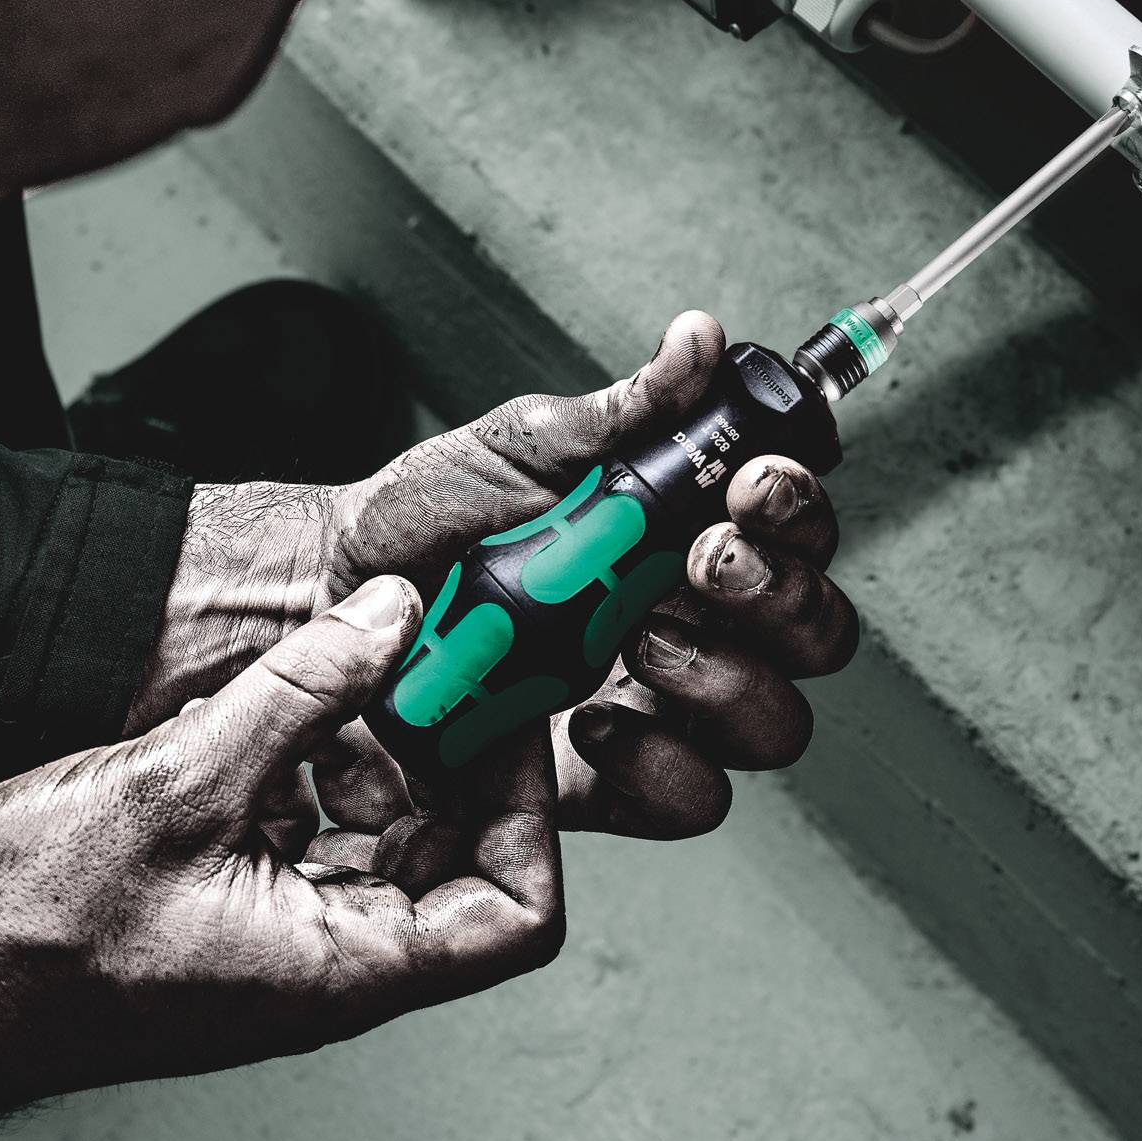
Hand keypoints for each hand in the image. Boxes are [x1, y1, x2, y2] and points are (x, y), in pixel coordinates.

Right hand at [0, 581, 557, 1140]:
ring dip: (386, 748)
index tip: (502, 717)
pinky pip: (321, 829)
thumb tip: (394, 616)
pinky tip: (281, 705)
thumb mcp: (175, 784)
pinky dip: (318, 764)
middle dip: (459, 756)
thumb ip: (299, 694)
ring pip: (392, 832)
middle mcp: (332, 962)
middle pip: (464, 858)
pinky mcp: (242, 904)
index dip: (531, 812)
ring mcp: (288, 936)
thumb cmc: (20, 936)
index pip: (515, 912)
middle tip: (444, 661)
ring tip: (358, 670)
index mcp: (343, 966)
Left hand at [129, 311, 858, 836]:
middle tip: (701, 559)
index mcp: (688, 532)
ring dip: (721, 677)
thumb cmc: (424, 523)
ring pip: (771, 721)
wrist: (328, 604)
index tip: (748, 484)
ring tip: (638, 639)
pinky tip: (590, 722)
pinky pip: (689, 800)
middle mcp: (695, 620)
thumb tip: (700, 340)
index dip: (796, 509)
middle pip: (813, 632)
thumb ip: (627, 407)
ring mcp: (660, 706)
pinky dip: (656, 764)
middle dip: (774, 594)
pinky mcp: (611, 780)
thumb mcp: (522, 445)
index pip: (796, 528)